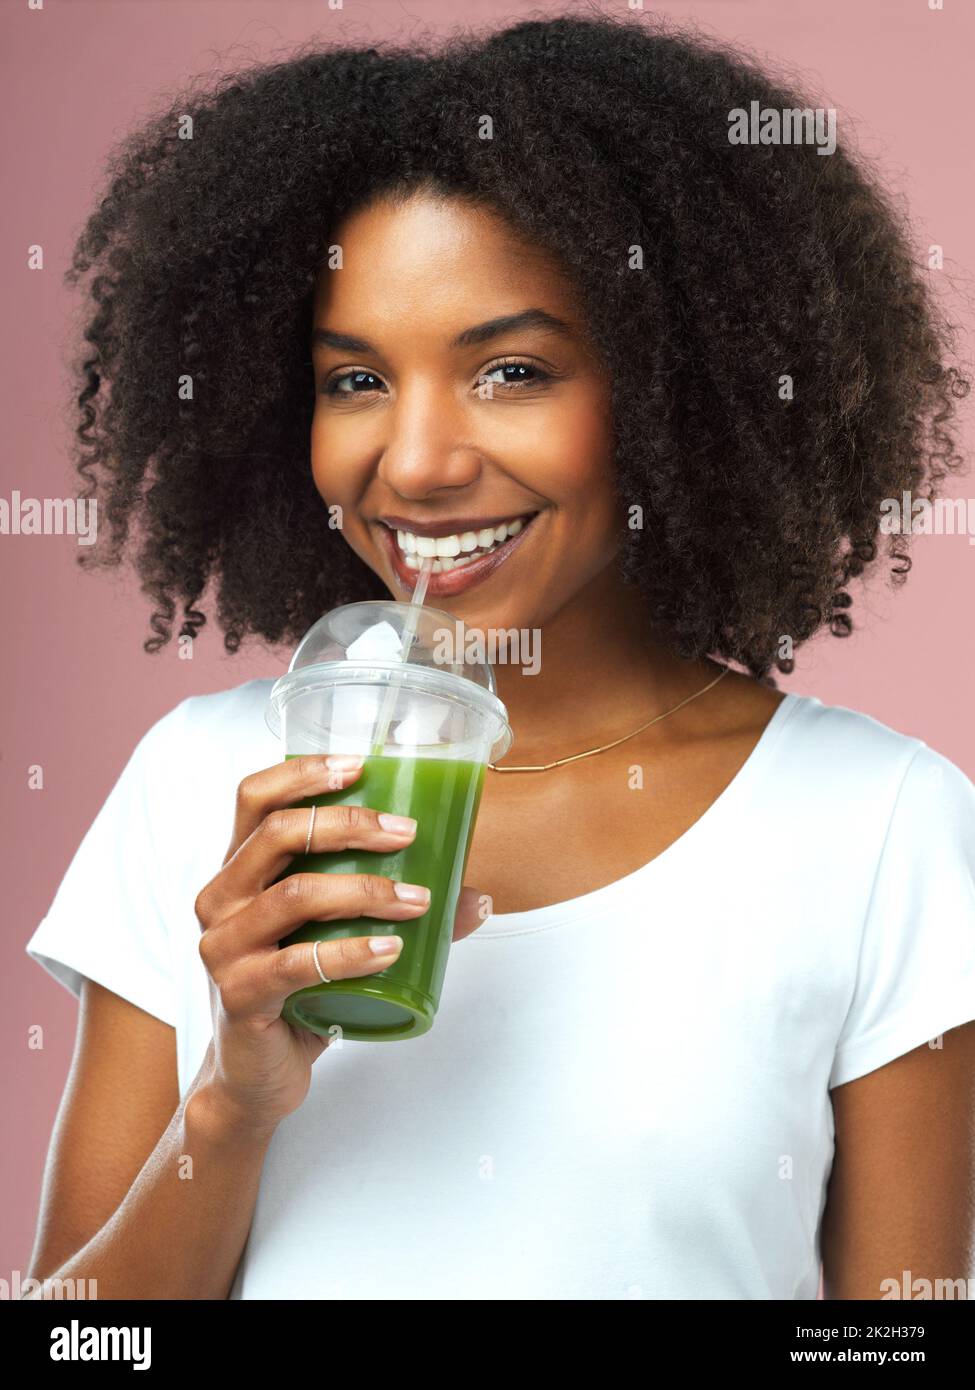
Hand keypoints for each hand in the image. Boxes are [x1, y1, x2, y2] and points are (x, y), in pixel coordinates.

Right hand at [192, 755, 482, 1135]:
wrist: (257, 1076)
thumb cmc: (299, 992)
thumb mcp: (337, 939)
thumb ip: (396, 910)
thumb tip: (479, 897)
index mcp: (238, 869)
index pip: (254, 797)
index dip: (303, 772)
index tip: (361, 766)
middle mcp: (220, 898)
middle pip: (279, 833)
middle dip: (350, 824)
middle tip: (408, 833)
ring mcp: (223, 947)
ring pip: (295, 894)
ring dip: (365, 890)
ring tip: (416, 901)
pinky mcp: (240, 995)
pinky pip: (298, 964)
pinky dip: (351, 952)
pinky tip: (391, 949)